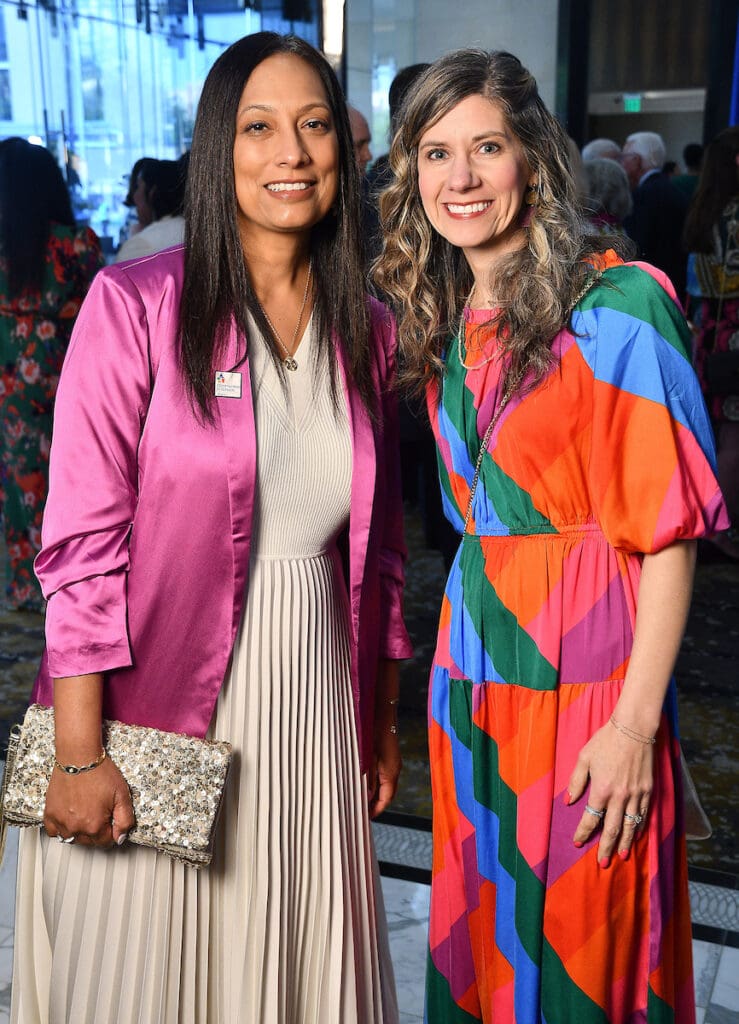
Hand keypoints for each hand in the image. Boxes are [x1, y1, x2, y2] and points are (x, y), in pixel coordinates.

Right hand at [43, 756, 134, 847]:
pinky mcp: (49, 814)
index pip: (106, 842)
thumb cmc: (100, 772)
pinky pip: (53, 831)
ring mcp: (60, 822)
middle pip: (89, 841)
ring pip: (72, 838)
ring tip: (85, 812)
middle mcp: (75, 827)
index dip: (111, 830)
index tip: (110, 820)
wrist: (79, 756)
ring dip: (79, 830)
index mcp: (94, 825)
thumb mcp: (122, 795)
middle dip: (96, 830)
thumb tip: (120, 838)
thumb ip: (125, 820)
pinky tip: (69, 816)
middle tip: (99, 810)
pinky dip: (61, 828)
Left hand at [368, 724, 401, 819]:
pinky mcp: (390, 757)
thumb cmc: (374, 734)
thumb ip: (368, 778)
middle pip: (388, 794)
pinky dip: (377, 784)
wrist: (382, 713)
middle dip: (377, 805)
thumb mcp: (368, 758)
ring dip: (377, 794)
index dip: (376, 810)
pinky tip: (367, 784)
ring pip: (386, 785)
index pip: (386, 799)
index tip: (366, 817)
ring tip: (363, 801)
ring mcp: (394, 763)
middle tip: (363, 812)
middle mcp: (395, 770)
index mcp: (391, 773)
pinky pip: (385, 776)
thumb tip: (367, 797)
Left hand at [567, 719, 652, 866]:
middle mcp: (620, 796)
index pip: (591, 818)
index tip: (578, 843)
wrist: (633, 729)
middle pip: (613, 829)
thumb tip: (568, 801)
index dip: (584, 833)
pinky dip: (639, 828)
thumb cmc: (606, 741)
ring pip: (630, 826)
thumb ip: (576, 781)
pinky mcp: (648, 791)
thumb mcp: (584, 758)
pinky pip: (643, 815)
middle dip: (606, 847)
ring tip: (621, 857)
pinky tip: (636, 836)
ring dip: (625, 844)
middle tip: (602, 863)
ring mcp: (636, 795)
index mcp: (601, 789)